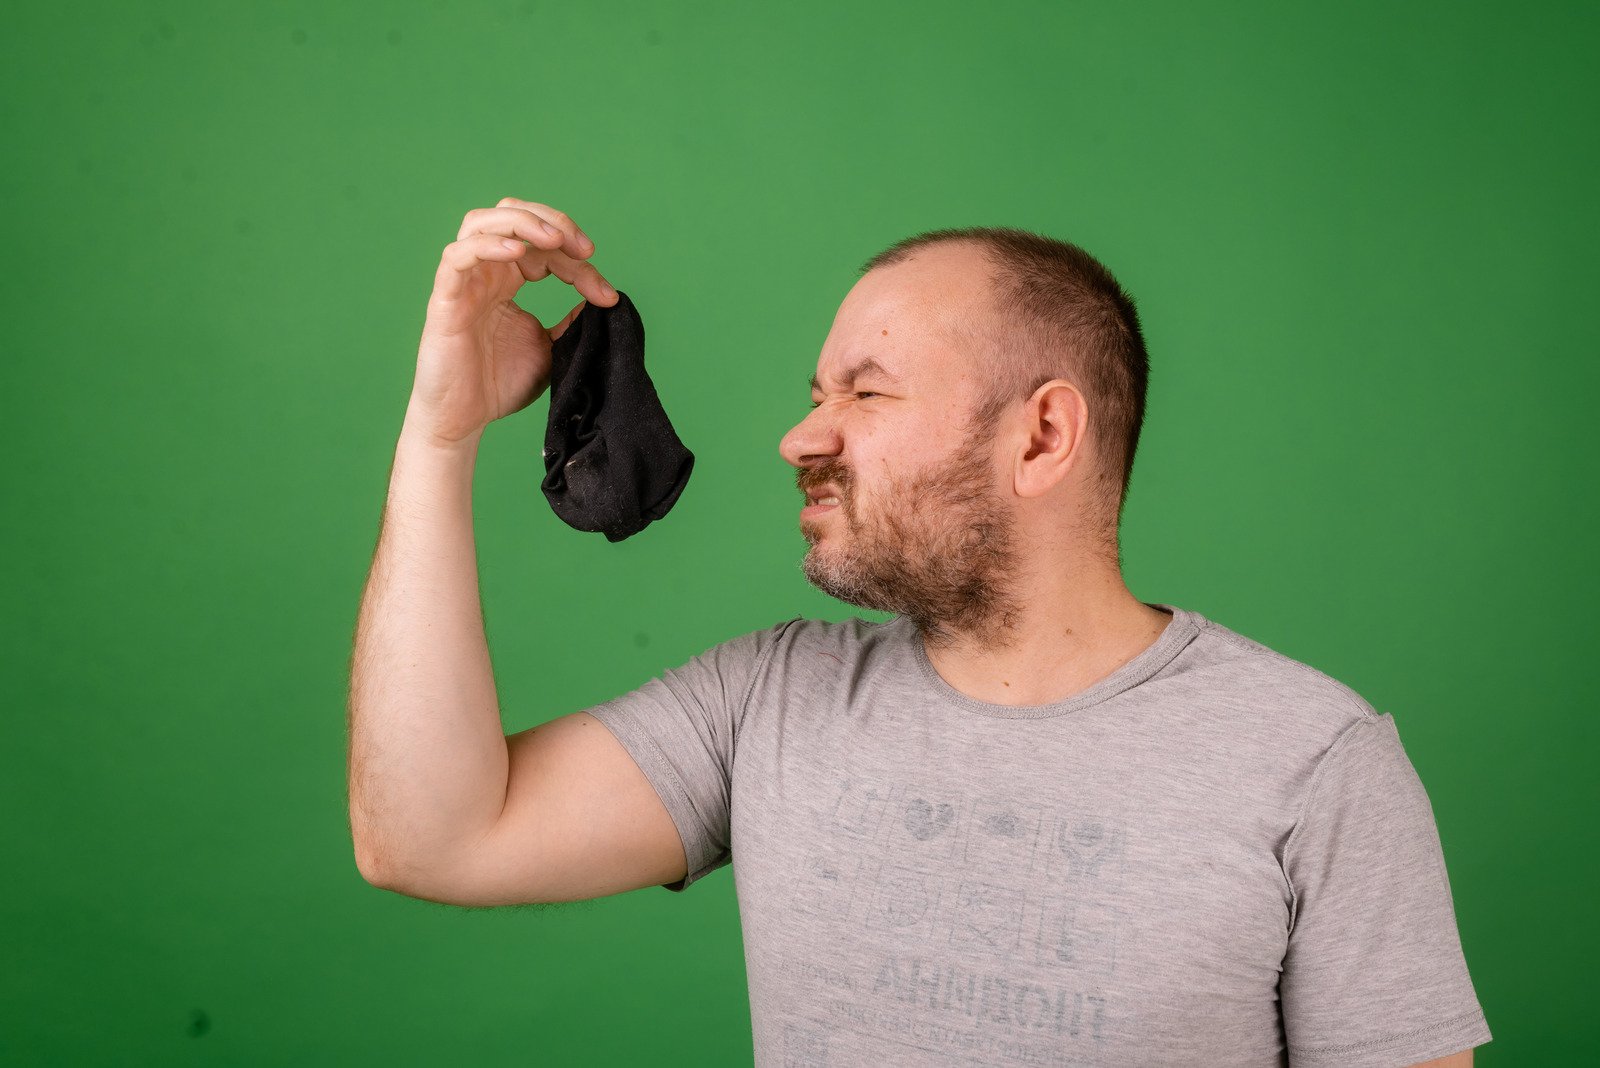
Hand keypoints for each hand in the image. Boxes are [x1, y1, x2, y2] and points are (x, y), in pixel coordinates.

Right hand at [404, 197, 618, 448]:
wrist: (464, 421)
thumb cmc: (499, 384)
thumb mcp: (552, 349)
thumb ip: (572, 322)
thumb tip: (604, 299)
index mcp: (508, 279)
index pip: (545, 248)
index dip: (578, 261)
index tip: (606, 293)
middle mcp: (485, 273)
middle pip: (513, 216)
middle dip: (553, 224)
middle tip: (585, 251)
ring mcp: (463, 283)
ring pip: (481, 223)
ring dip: (522, 222)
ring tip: (555, 241)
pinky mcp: (444, 300)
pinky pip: (457, 256)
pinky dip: (488, 246)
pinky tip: (519, 254)